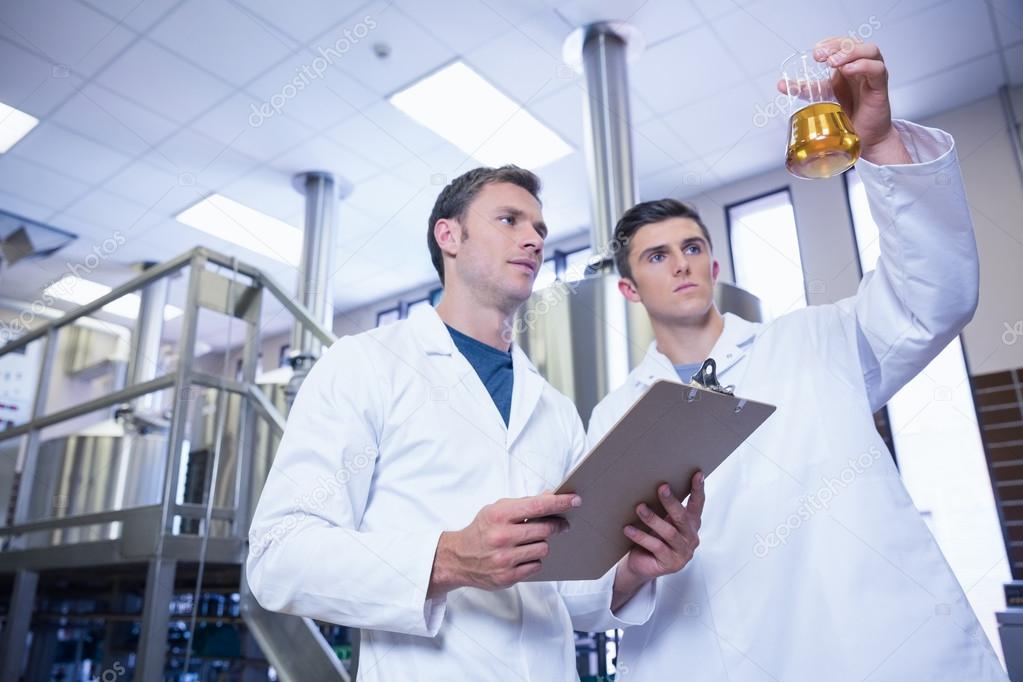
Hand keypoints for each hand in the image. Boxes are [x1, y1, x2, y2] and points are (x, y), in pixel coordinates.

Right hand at [428, 493, 578, 596]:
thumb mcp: (496, 510)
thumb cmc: (481, 530)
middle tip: (561, 524)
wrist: (458, 558)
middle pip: (545, 529)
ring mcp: (505, 559)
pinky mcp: (507, 577)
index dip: (559, 502)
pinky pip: (536, 566)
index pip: (537, 506)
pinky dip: (533, 560)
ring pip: (543, 549)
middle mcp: (502, 537)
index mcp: (499, 516)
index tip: (575, 500)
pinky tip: (523, 556)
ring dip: (542, 544)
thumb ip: (524, 503)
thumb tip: (551, 496)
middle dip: (557, 525)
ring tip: (531, 542)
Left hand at [611, 471, 704, 610]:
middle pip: (683, 517)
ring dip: (653, 519)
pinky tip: (628, 529)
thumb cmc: (653, 538)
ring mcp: (682, 552)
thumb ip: (664, 508)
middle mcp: (691, 538)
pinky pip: (656, 547)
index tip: (697, 473)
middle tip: (662, 487)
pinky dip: (641, 536)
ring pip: (669, 532)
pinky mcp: (670, 563)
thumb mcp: (661, 521)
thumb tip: (654, 483)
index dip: (698, 490)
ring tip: (639, 508)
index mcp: (691, 524)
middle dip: (671, 502)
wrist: (642, 565)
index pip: (697, 505)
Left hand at [777, 37, 910, 164]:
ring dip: (850, 52)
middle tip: (820, 55)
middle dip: (836, 45)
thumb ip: (806, 90)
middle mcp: (861, 66)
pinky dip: (863, 66)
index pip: (842, 43)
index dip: (830, 42)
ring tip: (833, 62)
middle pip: (854, 43)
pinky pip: (877, 69)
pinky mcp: (880, 87)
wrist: (866, 138)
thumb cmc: (849, 115)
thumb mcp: (823, 98)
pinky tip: (849, 70)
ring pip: (869, 51)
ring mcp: (872, 75)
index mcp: (847, 66)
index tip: (816, 52)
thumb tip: (781, 85)